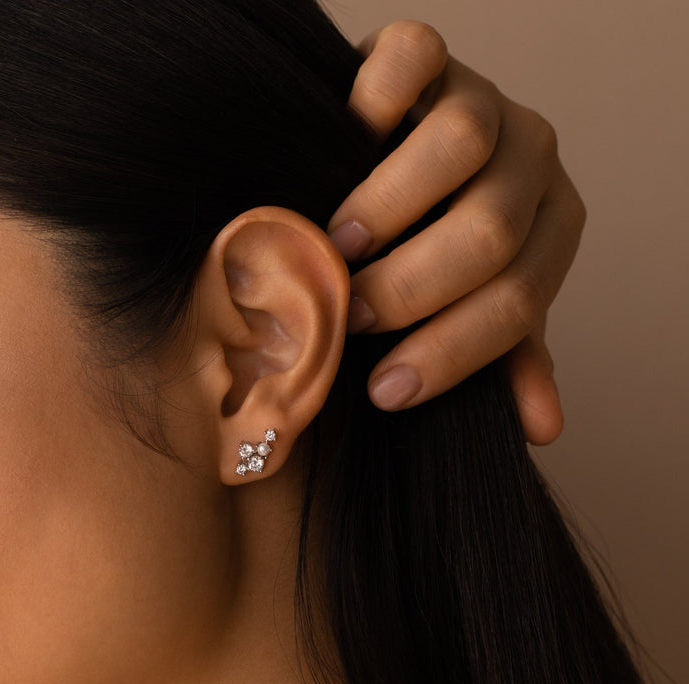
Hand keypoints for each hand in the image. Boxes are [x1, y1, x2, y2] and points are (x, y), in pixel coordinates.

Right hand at [329, 21, 585, 444]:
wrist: (385, 162)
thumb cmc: (426, 253)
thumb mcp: (467, 308)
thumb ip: (500, 358)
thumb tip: (542, 428)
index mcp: (549, 227)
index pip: (519, 296)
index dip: (451, 351)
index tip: (384, 390)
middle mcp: (530, 159)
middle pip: (491, 226)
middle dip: (412, 287)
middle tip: (349, 315)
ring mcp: (481, 97)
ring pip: (461, 141)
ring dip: (389, 208)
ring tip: (335, 248)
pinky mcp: (428, 54)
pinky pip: (412, 63)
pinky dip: (372, 109)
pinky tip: (338, 155)